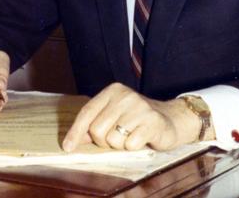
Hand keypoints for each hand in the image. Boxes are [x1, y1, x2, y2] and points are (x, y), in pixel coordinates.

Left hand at [62, 82, 206, 151]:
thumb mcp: (114, 116)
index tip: (67, 147)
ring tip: (130, 136)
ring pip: (112, 140)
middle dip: (104, 141)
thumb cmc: (136, 120)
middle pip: (97, 130)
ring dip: (120, 145)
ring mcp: (139, 107)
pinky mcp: (151, 121)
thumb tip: (73, 140)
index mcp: (113, 91)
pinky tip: (141, 138)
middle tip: (118, 136)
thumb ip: (94, 124)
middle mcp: (125, 95)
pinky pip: (130, 145)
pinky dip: (133, 147)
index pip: (87, 112)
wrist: (170, 119)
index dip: (76, 132)